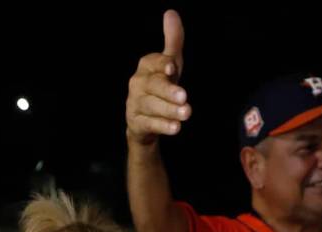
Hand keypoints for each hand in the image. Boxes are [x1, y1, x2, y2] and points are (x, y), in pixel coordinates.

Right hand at [125, 10, 189, 145]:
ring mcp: (135, 104)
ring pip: (152, 106)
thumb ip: (172, 41)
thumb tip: (171, 13)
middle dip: (168, 91)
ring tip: (186, 113)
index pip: (153, 63)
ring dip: (169, 110)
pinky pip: (150, 124)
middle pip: (153, 86)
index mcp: (146, 67)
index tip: (171, 68)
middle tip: (184, 97)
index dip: (162, 65)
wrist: (143, 121)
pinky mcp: (136, 123)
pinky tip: (176, 127)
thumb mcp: (169, 64)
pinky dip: (163, 126)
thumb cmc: (159, 87)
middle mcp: (137, 84)